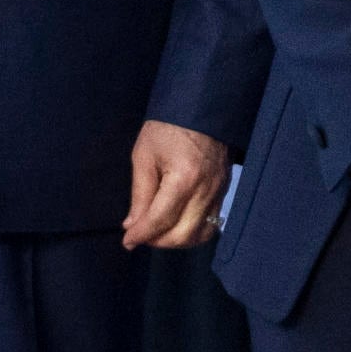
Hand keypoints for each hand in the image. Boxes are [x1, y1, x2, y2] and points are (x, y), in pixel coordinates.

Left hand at [124, 120, 230, 249]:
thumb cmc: (166, 129)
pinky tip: (178, 225)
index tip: (126, 241)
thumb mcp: (144, 157)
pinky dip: (192, 232)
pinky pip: (211, 224)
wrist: (201, 110)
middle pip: (182, 235)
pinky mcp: (224, 192)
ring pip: (199, 235)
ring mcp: (218, 193)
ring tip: (159, 231)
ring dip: (176, 240)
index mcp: (183, 179)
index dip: (141, 234)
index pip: (160, 219)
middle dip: (158, 241)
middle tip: (141, 234)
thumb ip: (140, 194)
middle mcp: (205, 191)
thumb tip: (132, 225)